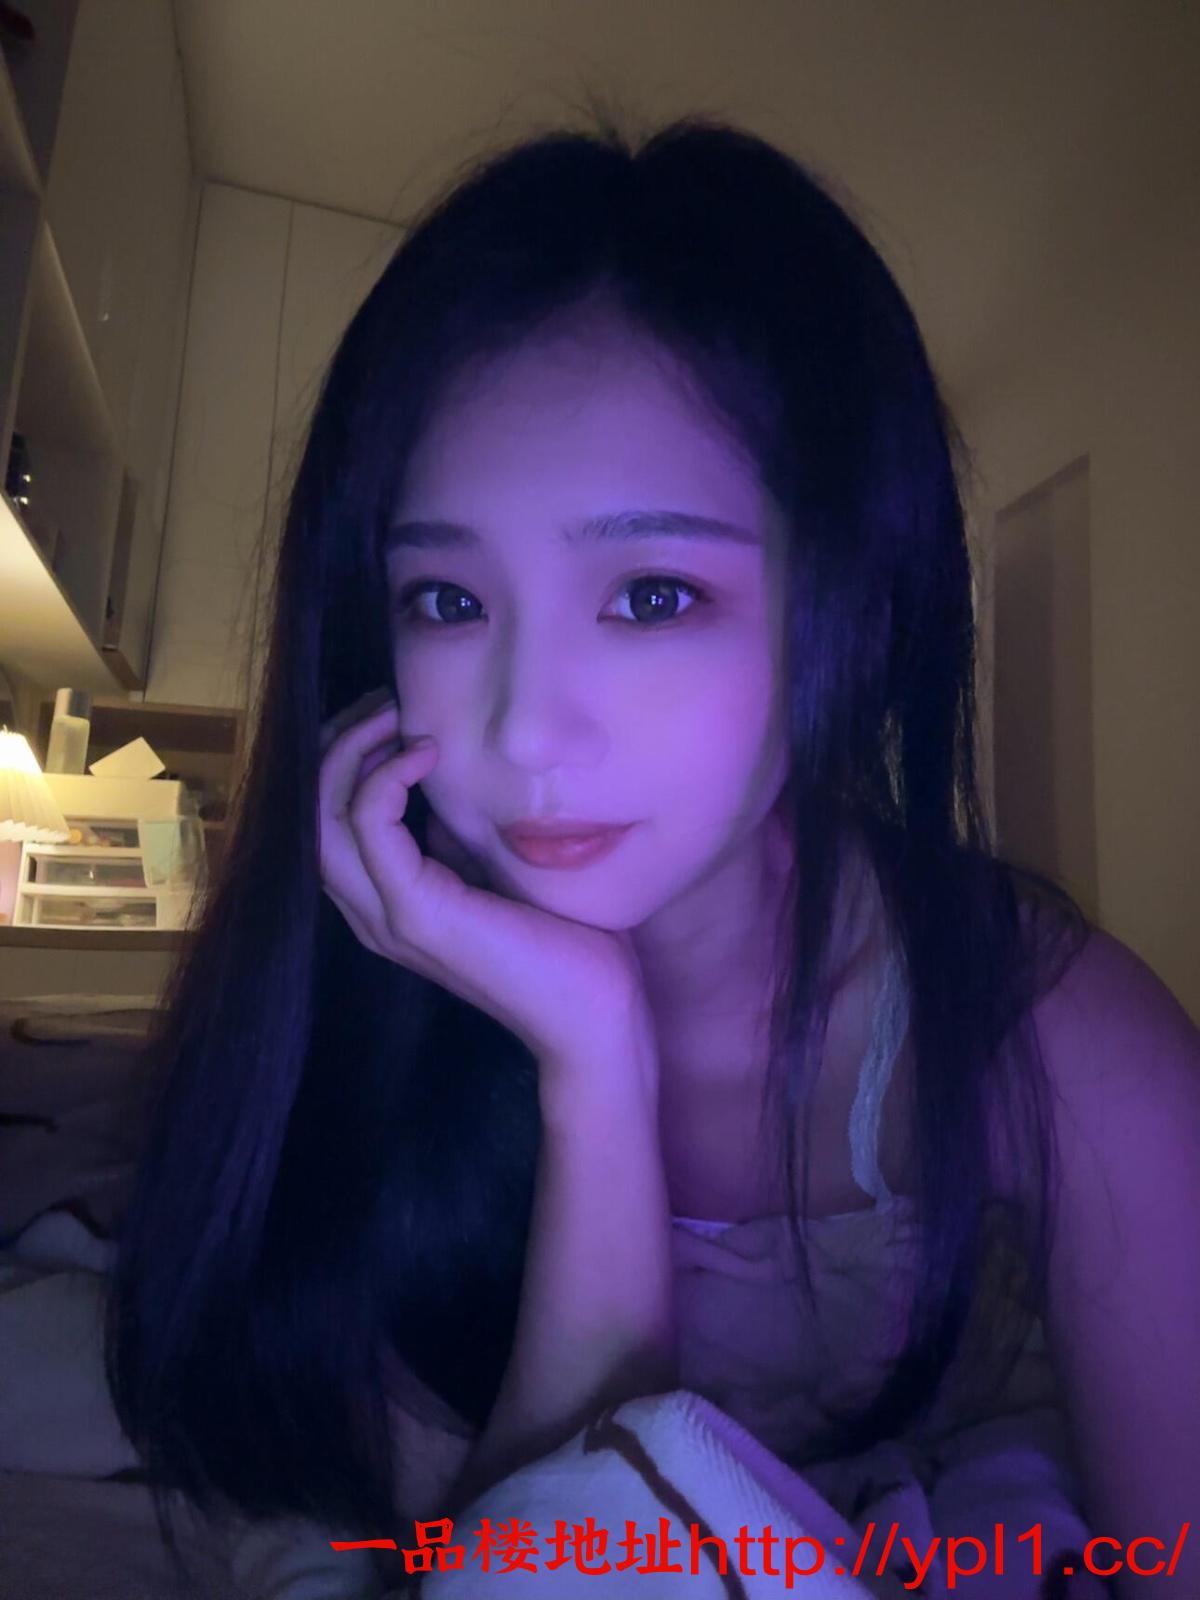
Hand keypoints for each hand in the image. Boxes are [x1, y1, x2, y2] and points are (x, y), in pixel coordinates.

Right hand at [317, 688, 652, 1069]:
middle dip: (336, 745)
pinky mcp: (416, 915)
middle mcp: (372, 913)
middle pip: (311, 813)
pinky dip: (386, 777)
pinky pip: (369, 828)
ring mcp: (389, 917)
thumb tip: (438, 787)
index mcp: (388, 903)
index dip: (345, 758)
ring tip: (391, 713)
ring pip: (323, 819)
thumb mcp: (496, 872)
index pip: (328, 821)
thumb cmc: (563, 945)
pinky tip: (425, 751)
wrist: (594, 1016)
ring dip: (350, 752)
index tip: (391, 715)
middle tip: (381, 701)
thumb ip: (456, 839)